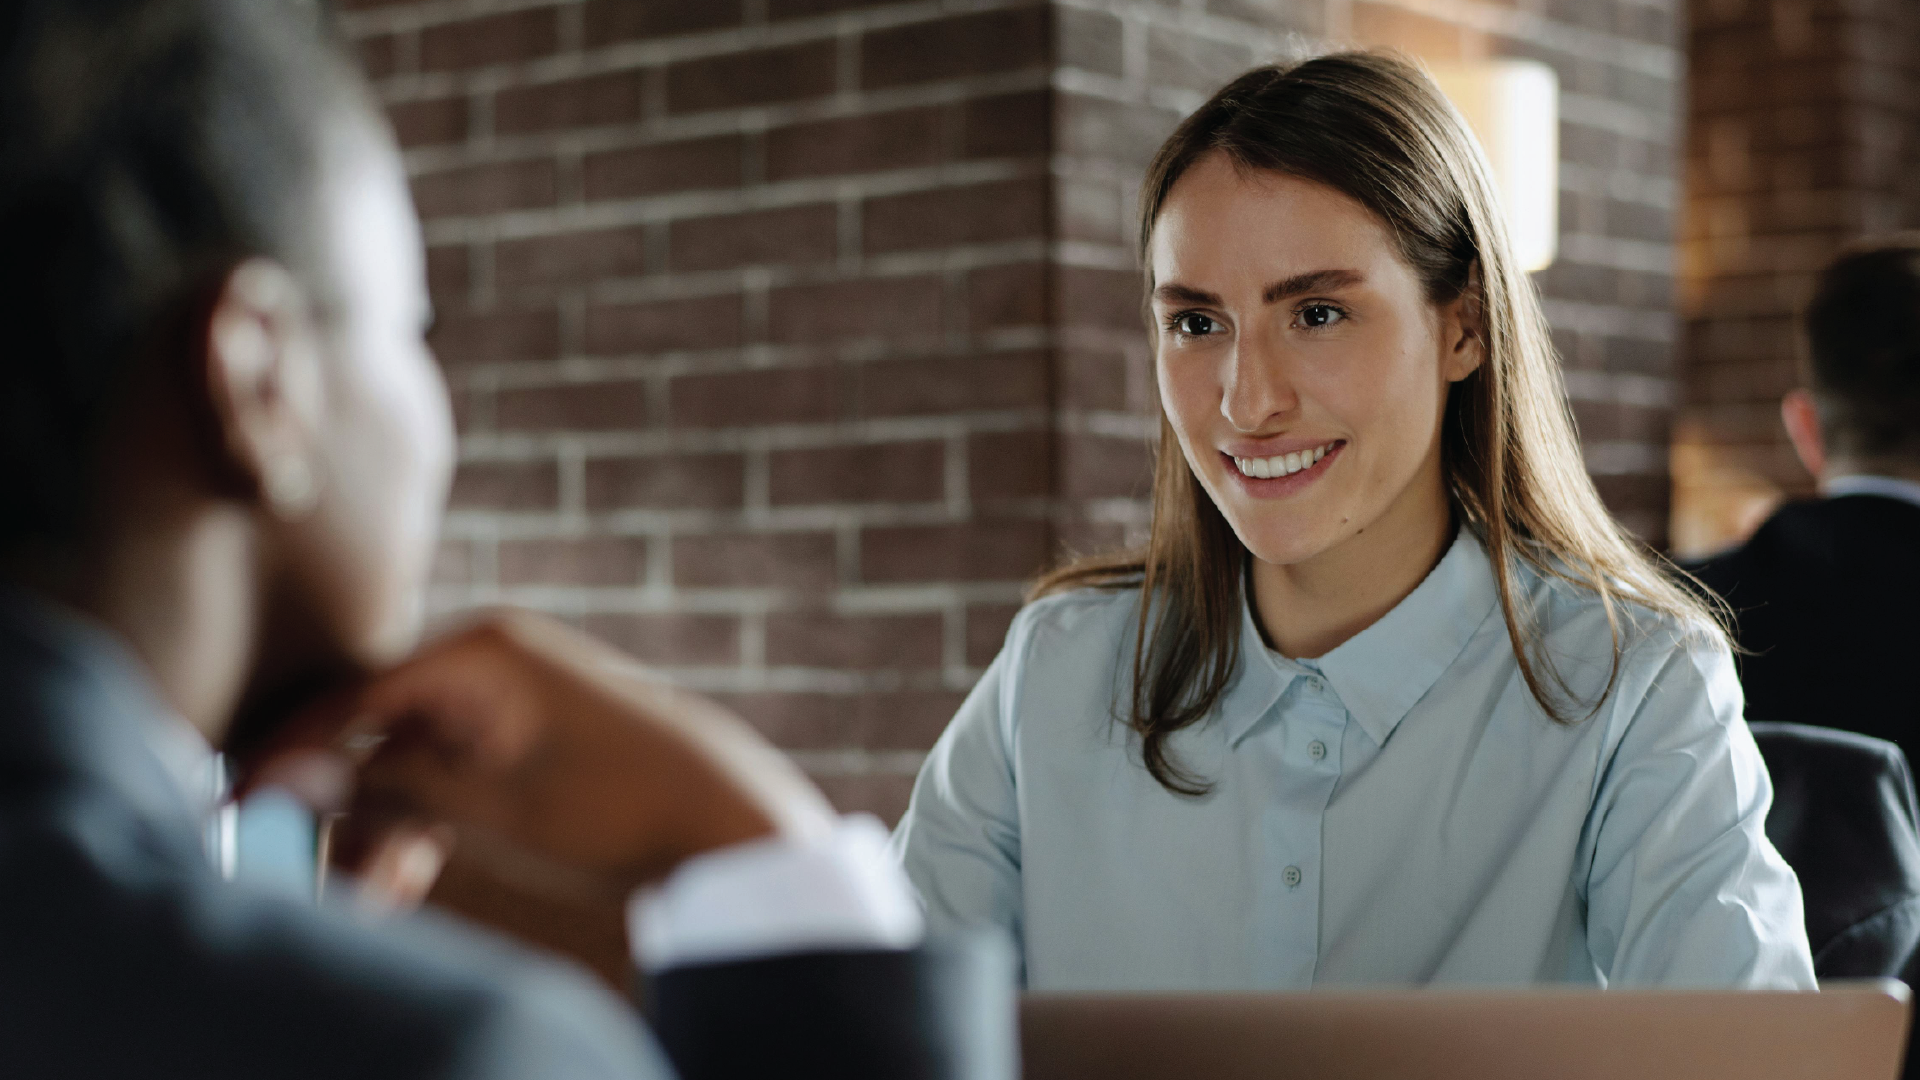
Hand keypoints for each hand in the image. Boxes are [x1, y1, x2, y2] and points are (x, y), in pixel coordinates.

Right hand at [246, 610, 834, 900]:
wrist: (727, 820)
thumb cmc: (615, 803)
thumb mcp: (492, 806)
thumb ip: (390, 789)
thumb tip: (292, 781)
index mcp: (478, 652)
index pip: (354, 701)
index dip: (291, 759)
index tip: (239, 804)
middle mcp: (488, 663)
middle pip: (379, 737)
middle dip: (347, 814)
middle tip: (321, 883)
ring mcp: (507, 702)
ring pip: (414, 768)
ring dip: (387, 834)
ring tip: (378, 901)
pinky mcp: (524, 742)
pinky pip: (453, 779)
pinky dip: (429, 827)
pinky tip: (407, 882)